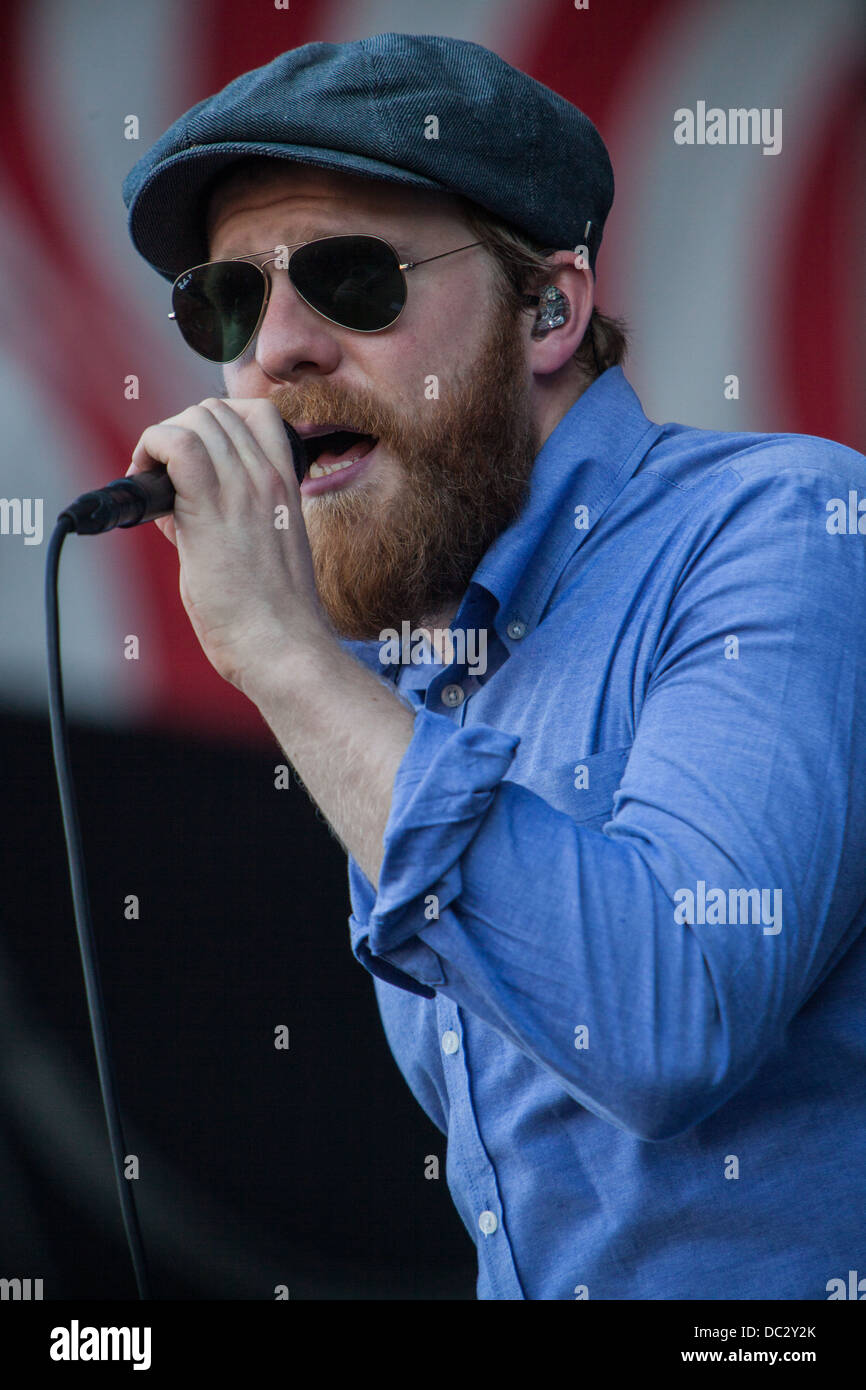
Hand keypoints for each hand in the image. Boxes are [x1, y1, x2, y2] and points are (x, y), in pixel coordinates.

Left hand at [127, 397, 334, 690]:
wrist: (284, 647)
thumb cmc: (273, 618)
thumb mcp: (265, 552)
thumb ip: (228, 520)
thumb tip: (177, 509)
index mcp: (287, 487)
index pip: (256, 414)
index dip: (215, 427)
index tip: (195, 464)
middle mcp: (268, 479)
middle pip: (216, 411)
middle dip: (181, 433)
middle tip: (164, 478)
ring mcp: (244, 491)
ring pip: (195, 419)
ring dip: (162, 441)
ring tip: (151, 483)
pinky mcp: (212, 510)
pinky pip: (176, 444)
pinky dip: (151, 449)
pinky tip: (145, 481)